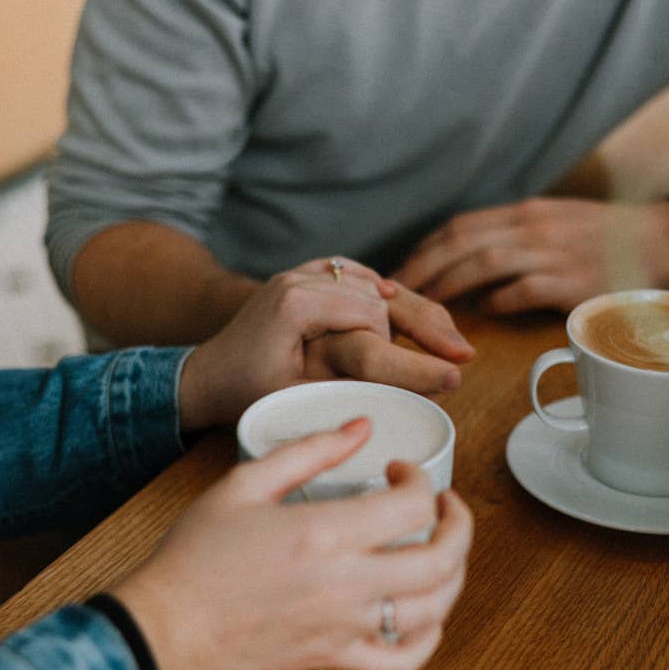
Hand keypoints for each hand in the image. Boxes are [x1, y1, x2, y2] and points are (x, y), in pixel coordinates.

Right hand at [113, 419, 472, 669]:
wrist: (168, 626)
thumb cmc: (197, 554)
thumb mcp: (244, 483)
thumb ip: (309, 450)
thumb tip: (360, 427)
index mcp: (325, 533)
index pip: (413, 505)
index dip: (419, 478)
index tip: (399, 470)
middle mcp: (346, 584)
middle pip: (443, 559)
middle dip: (459, 524)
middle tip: (444, 505)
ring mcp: (345, 627)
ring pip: (435, 608)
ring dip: (454, 574)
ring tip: (442, 550)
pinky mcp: (336, 658)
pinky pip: (404, 660)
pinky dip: (429, 638)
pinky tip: (423, 613)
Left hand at [179, 258, 472, 429]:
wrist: (205, 375)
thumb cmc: (245, 392)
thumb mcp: (296, 396)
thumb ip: (345, 386)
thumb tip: (405, 395)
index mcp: (297, 302)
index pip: (372, 316)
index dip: (408, 349)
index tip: (446, 373)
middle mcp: (300, 277)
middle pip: (379, 294)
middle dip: (424, 324)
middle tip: (463, 354)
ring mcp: (301, 273)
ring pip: (371, 283)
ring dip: (408, 308)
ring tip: (448, 339)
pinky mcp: (303, 277)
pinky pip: (352, 275)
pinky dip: (380, 289)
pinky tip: (405, 303)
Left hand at [393, 197, 668, 314]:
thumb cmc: (612, 239)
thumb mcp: (558, 224)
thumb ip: (517, 239)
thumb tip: (473, 268)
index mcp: (526, 214)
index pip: (461, 226)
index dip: (425, 249)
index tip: (401, 272)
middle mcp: (534, 227)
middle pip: (461, 241)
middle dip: (422, 268)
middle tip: (395, 295)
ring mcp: (555, 252)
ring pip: (484, 262)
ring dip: (448, 285)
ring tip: (425, 308)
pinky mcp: (575, 280)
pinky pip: (523, 289)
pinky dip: (497, 301)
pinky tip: (481, 315)